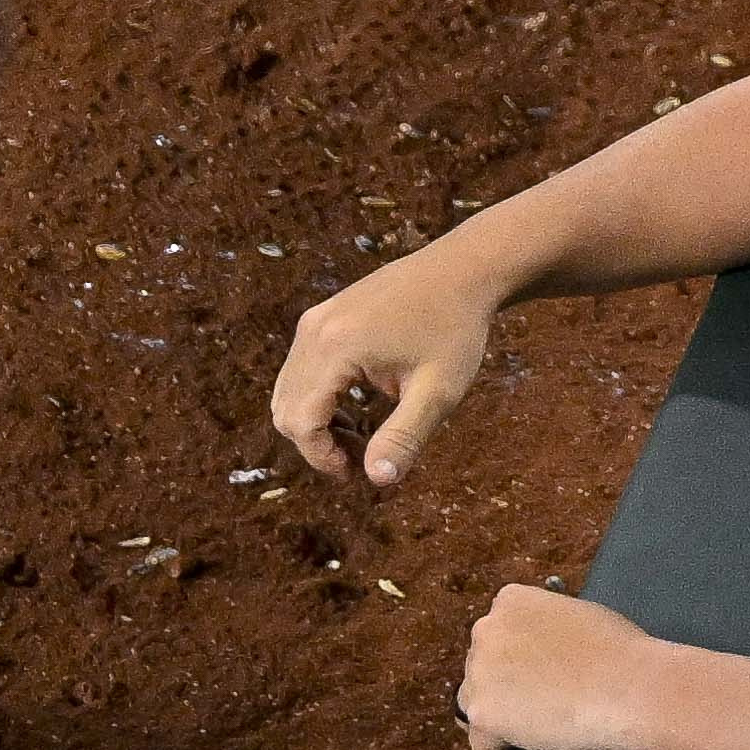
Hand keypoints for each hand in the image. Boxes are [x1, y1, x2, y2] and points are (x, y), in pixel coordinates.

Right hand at [276, 249, 509, 487]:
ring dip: (316, 423)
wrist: (463, 270)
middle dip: (316, 444)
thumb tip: (376, 480)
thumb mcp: (438, 392)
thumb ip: (404, 438)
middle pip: (286, 409)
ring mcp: (316, 319)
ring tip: (362, 437)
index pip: (300, 421)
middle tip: (361, 459)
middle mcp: (314, 330)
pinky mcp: (324, 316)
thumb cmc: (455, 330)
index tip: (356, 475)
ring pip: (289, 390)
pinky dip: (318, 399)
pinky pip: (301, 370)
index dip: (321, 458)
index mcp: (336, 347)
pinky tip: (355, 410)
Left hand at [457, 580, 659, 749]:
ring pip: (476, 702)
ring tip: (527, 734)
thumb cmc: (618, 651)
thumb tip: (543, 649)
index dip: (517, 659)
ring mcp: (480, 672)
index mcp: (510, 601)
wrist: (628, 688)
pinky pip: (481, 743)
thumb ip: (547, 627)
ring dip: (497, 716)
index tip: (536, 677)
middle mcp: (486, 629)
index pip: (500, 634)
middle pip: (483, 666)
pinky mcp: (483, 714)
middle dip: (504, 685)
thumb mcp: (576, 615)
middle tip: (536, 706)